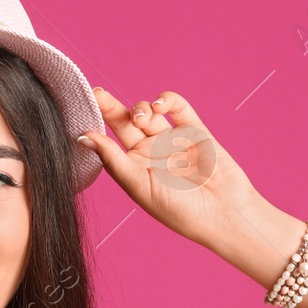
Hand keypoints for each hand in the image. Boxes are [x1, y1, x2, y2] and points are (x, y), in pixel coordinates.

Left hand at [79, 89, 262, 247]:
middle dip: (111, 106)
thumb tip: (83, 138)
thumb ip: (113, 160)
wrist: (224, 213)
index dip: (96, 123)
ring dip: (140, 108)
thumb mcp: (139, 186)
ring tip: (141, 117)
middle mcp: (150, 153)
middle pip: (124, 122)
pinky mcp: (195, 130)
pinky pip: (178, 108)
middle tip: (98, 93)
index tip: (85, 107)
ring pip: (149, 113)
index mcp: (133, 169)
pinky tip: (159, 105)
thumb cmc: (179, 209)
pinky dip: (166, 100)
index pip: (108, 141)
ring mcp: (172, 140)